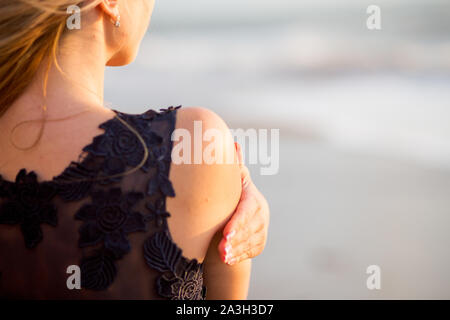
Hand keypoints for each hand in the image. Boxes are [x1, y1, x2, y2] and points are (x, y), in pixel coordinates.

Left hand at [218, 142, 269, 264]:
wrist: (235, 216)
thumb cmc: (230, 195)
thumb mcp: (232, 182)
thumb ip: (233, 166)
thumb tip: (233, 142)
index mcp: (253, 198)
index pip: (247, 211)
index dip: (238, 222)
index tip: (225, 233)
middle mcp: (261, 214)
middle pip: (251, 229)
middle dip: (236, 240)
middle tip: (221, 249)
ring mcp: (262, 230)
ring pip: (252, 242)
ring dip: (237, 250)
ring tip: (222, 257)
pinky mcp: (260, 244)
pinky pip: (252, 251)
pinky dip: (240, 256)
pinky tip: (228, 261)